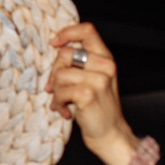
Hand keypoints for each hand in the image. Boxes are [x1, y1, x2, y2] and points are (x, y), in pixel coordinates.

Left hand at [48, 23, 141, 164]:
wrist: (110, 134)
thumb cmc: (97, 108)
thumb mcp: (93, 80)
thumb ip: (79, 64)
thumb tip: (55, 50)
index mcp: (106, 59)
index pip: (87, 30)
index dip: (67, 32)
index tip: (55, 43)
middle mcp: (105, 66)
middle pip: (65, 54)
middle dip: (54, 72)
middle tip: (55, 88)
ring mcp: (98, 80)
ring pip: (60, 75)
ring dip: (56, 92)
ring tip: (63, 103)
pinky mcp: (88, 94)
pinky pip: (59, 91)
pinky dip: (58, 103)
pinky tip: (65, 111)